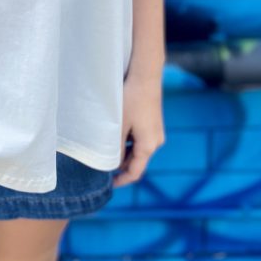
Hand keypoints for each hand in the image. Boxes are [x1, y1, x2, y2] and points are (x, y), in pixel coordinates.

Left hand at [112, 70, 165, 187]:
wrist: (145, 76)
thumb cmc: (131, 99)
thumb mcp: (119, 124)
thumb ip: (115, 146)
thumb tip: (112, 162)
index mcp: (148, 146)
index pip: (135, 172)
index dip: (122, 180)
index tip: (109, 184)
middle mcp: (156, 142)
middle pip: (137, 161)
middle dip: (121, 165)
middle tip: (103, 164)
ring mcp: (156, 133)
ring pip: (138, 150)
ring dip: (124, 151)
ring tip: (107, 146)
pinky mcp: (154, 124)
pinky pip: (141, 139)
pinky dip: (129, 141)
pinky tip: (117, 133)